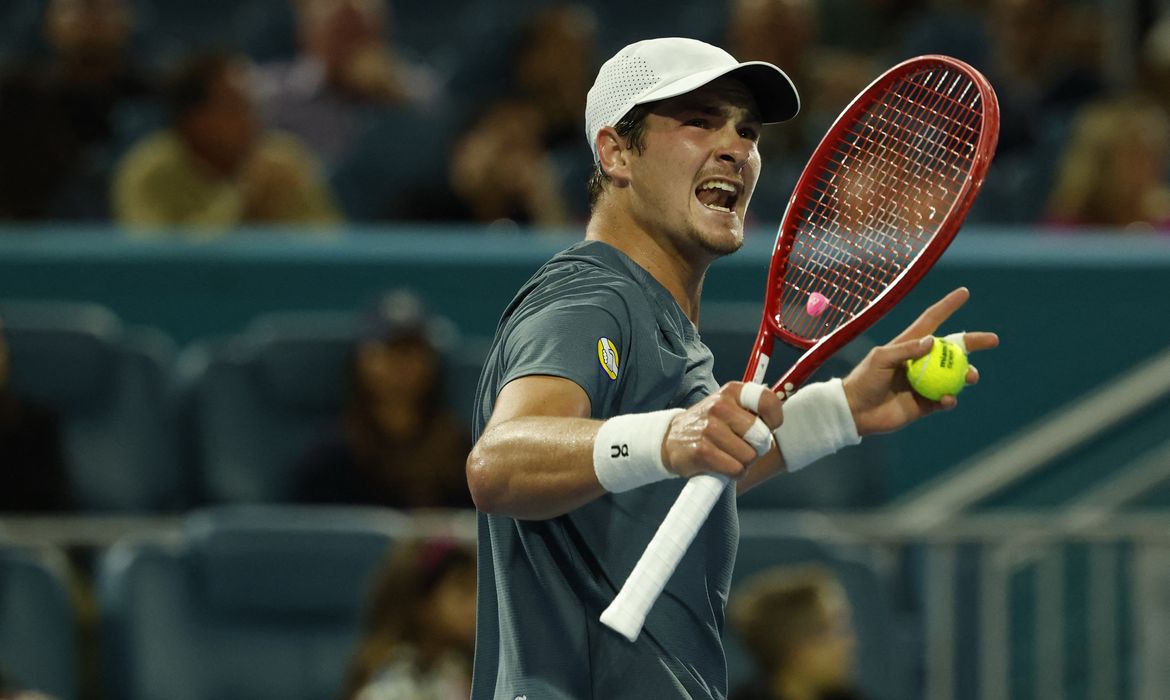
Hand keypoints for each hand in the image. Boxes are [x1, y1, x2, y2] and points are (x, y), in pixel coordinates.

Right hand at [661, 382, 783, 479]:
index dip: (774, 420)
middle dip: (757, 447)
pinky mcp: (702, 451)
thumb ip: (754, 411)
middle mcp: (720, 406)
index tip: (768, 427)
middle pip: (761, 436)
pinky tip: (722, 466)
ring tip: (729, 456)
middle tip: (743, 446)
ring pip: (749, 456)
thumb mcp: (729, 407)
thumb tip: (776, 423)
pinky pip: (735, 469)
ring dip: (743, 463)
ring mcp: (709, 428)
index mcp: (731, 391)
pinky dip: (733, 473)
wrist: (671, 440)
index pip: (768, 401)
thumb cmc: (709, 425)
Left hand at [842, 287, 998, 435]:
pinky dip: (949, 399)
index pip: (932, 321)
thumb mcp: (881, 359)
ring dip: (966, 374)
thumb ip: (906, 350)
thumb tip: (933, 340)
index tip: (964, 292)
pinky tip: (947, 400)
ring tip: (971, 377)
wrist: (856, 412)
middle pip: (953, 349)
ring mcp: (924, 383)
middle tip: (993, 340)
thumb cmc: (864, 379)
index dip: (948, 306)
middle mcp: (920, 362)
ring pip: (954, 376)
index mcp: (909, 345)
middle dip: (974, 343)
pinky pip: (944, 400)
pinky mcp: (924, 404)